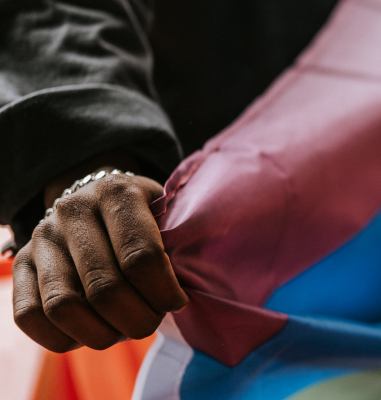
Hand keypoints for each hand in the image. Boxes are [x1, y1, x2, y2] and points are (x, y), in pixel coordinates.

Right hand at [12, 163, 187, 351]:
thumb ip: (180, 242)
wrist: (96, 198)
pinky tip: (92, 332)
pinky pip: (30, 316)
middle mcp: (72, 210)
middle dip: (137, 319)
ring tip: (124, 329)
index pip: (141, 257)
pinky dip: (64, 337)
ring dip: (102, 333)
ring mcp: (41, 237)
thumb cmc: (147, 216)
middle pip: (105, 288)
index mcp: (117, 192)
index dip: (163, 292)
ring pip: (65, 306)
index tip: (177, 303)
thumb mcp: (168, 213)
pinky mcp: (19, 263)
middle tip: (152, 321)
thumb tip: (198, 286)